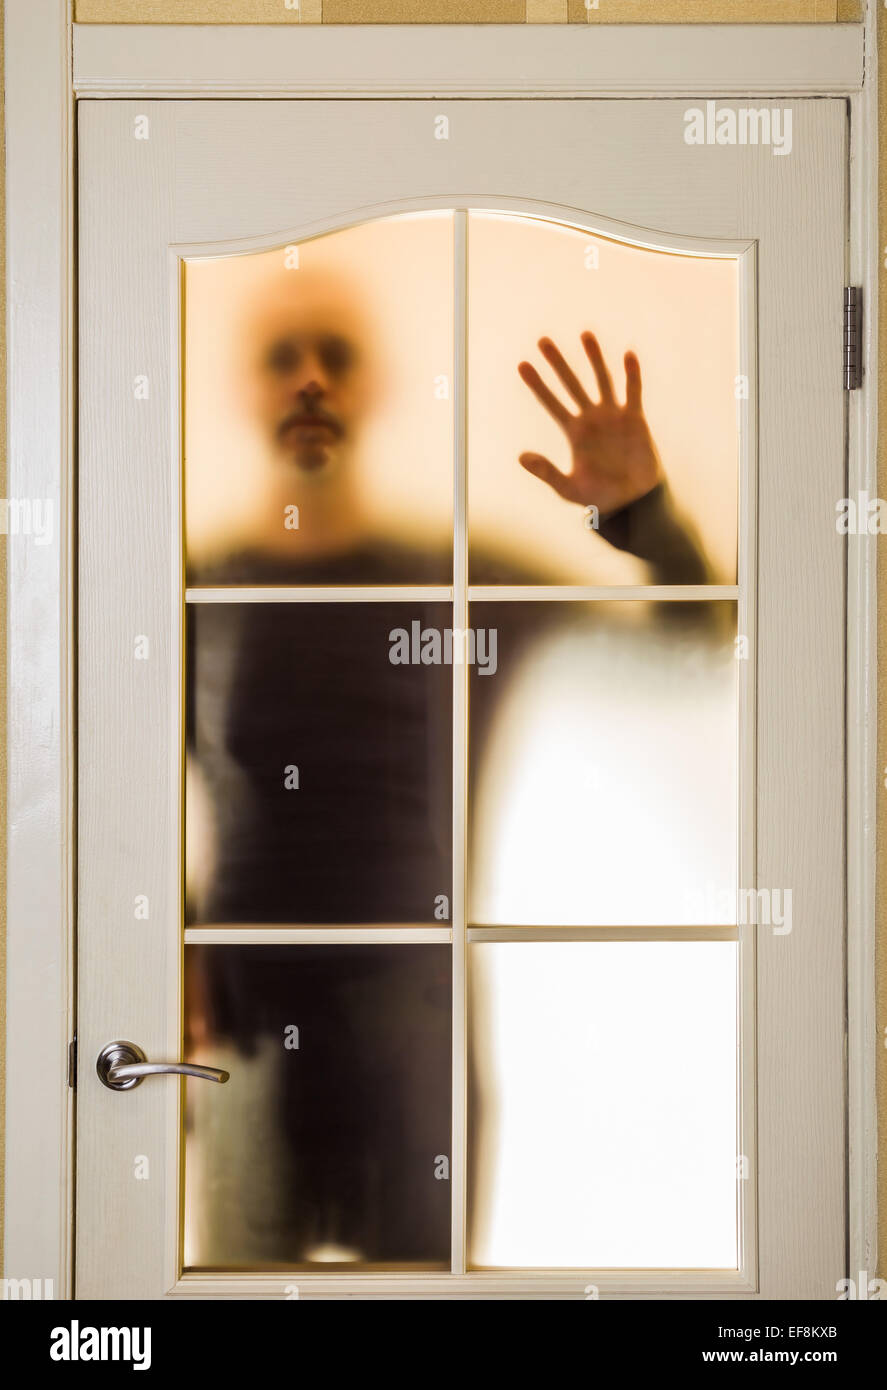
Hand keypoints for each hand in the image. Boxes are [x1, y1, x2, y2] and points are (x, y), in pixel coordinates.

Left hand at [518, 333, 663, 516]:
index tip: (521, 365)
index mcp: (573, 432)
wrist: (633, 502)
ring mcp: (613, 416)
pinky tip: (628, 355)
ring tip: (584, 334)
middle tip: (542, 340)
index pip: (550, 402)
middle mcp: (591, 418)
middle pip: (571, 384)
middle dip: (557, 363)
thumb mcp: (569, 488)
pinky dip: (632, 374)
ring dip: (593, 358)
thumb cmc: (600, 497)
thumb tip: (520, 457)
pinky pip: (633, 392)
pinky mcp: (635, 419)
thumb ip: (546, 472)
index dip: (537, 385)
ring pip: (601, 380)